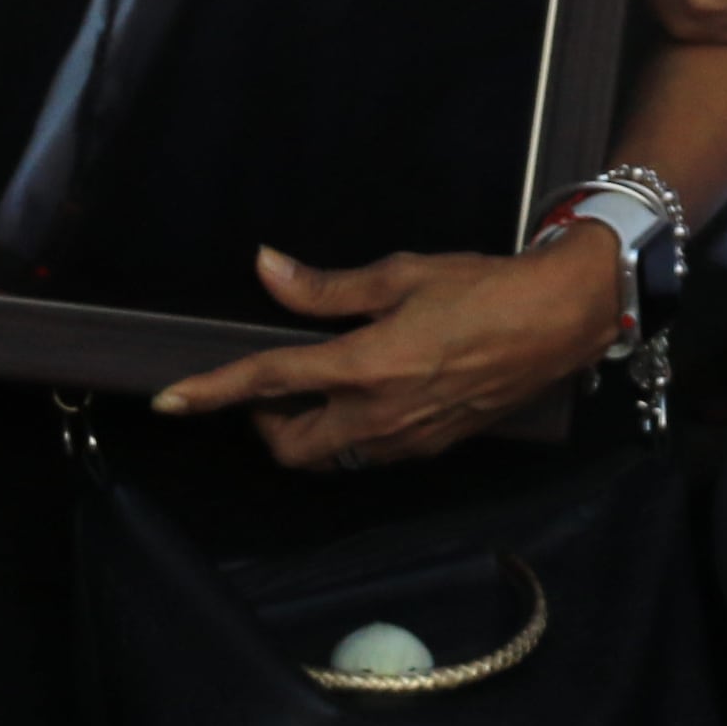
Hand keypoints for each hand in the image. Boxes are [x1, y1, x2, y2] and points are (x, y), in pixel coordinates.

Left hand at [152, 229, 624, 471]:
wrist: (556, 322)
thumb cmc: (481, 289)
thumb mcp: (399, 275)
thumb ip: (325, 287)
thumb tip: (265, 267)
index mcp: (364, 367)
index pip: (268, 384)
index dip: (211, 392)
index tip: (169, 400)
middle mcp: (379, 416)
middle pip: (290, 447)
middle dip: (265, 424)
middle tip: (272, 385)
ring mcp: (406, 441)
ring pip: (329, 458)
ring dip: (307, 432)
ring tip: (317, 389)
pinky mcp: (431, 449)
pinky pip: (368, 455)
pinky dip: (347, 435)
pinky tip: (366, 396)